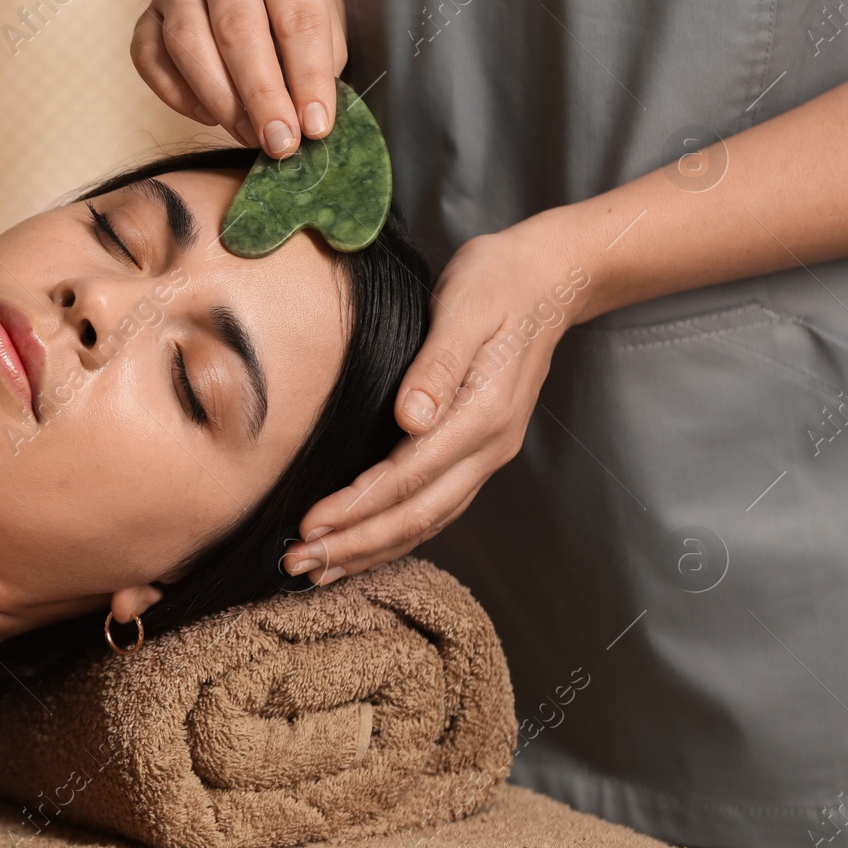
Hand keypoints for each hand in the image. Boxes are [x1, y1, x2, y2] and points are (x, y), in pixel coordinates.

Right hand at [131, 0, 346, 158]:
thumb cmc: (292, 6)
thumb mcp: (324, 22)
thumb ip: (317, 66)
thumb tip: (305, 122)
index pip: (296, 17)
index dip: (309, 78)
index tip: (316, 127)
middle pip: (236, 29)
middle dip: (261, 96)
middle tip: (279, 142)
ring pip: (187, 43)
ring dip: (221, 100)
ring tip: (249, 136)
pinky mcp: (147, 12)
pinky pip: (149, 57)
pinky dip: (177, 95)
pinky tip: (209, 116)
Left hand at [282, 214, 594, 582]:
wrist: (548, 278)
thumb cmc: (499, 283)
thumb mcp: (465, 308)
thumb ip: (437, 364)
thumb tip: (411, 417)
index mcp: (483, 415)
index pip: (409, 477)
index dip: (358, 507)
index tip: (310, 526)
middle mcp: (489, 447)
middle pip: (417, 515)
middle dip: (355, 545)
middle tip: (298, 563)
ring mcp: (487, 454)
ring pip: (427, 521)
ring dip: (371, 550)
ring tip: (319, 569)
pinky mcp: (477, 451)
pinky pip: (435, 508)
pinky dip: (395, 534)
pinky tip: (362, 545)